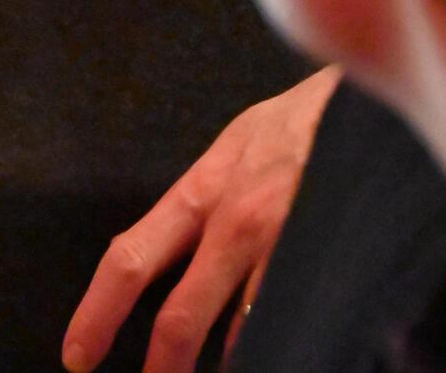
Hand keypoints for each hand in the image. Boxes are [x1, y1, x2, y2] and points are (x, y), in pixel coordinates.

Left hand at [62, 66, 339, 372]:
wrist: (367, 99)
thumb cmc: (299, 125)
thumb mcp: (234, 150)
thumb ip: (207, 210)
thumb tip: (180, 262)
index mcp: (202, 191)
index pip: (130, 257)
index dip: (98, 311)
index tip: (78, 352)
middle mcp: (236, 220)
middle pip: (182, 315)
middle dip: (162, 367)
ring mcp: (284, 244)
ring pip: (243, 335)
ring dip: (231, 366)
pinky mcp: (329, 259)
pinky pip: (295, 322)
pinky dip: (281, 346)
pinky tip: (284, 352)